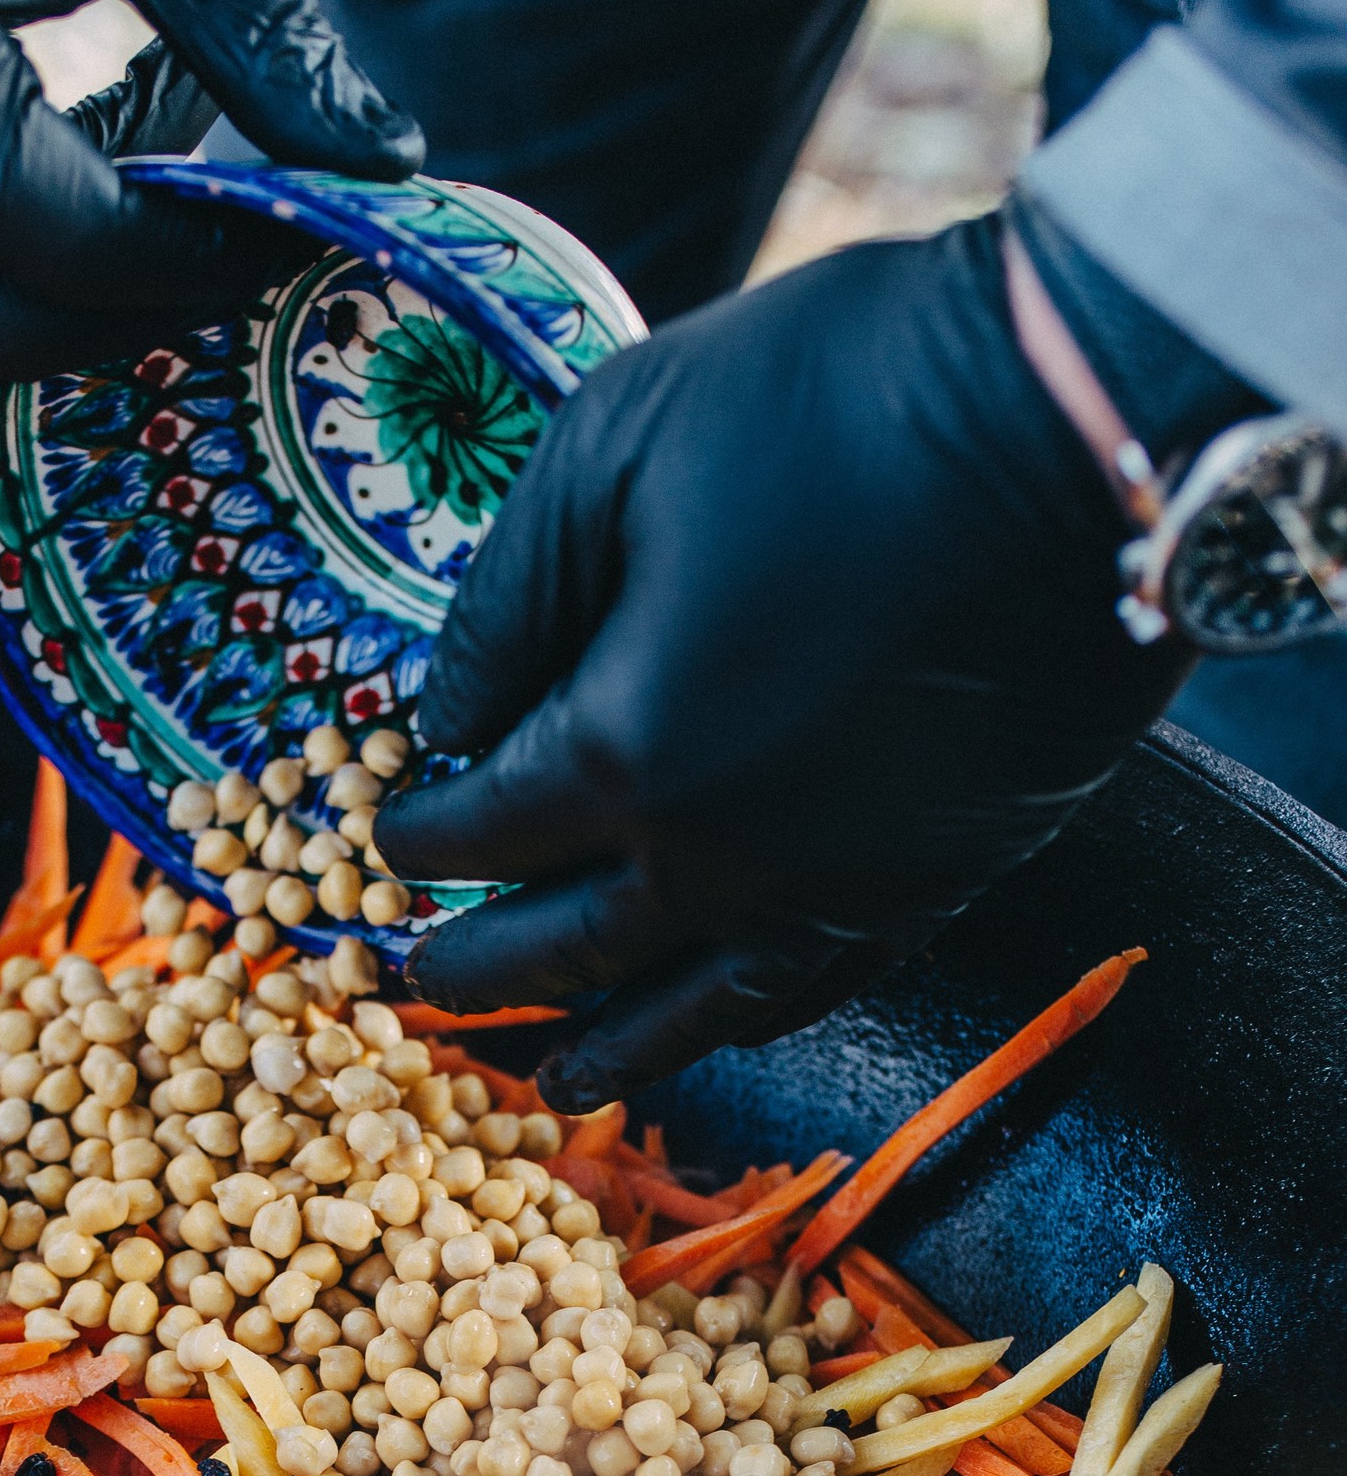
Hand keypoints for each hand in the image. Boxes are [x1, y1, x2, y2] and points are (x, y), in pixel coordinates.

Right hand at [0, 0, 422, 376]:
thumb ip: (251, 36)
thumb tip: (384, 163)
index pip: (74, 241)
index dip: (199, 259)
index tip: (297, 242)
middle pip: (9, 315)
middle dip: (139, 294)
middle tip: (245, 244)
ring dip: (71, 244)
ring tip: (144, 123)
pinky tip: (29, 112)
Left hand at [380, 216, 1188, 1111]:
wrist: (1082, 423)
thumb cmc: (836, 396)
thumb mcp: (614, 443)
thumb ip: (508, 600)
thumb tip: (439, 717)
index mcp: (621, 754)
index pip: (478, 836)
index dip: (415, 839)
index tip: (392, 834)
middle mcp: (716, 860)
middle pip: (560, 950)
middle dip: (476, 968)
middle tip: (422, 981)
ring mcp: (829, 891)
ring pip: (684, 1012)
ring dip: (603, 1049)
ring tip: (552, 1079)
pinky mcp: (928, 889)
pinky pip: (811, 992)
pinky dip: (741, 1023)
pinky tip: (712, 1029)